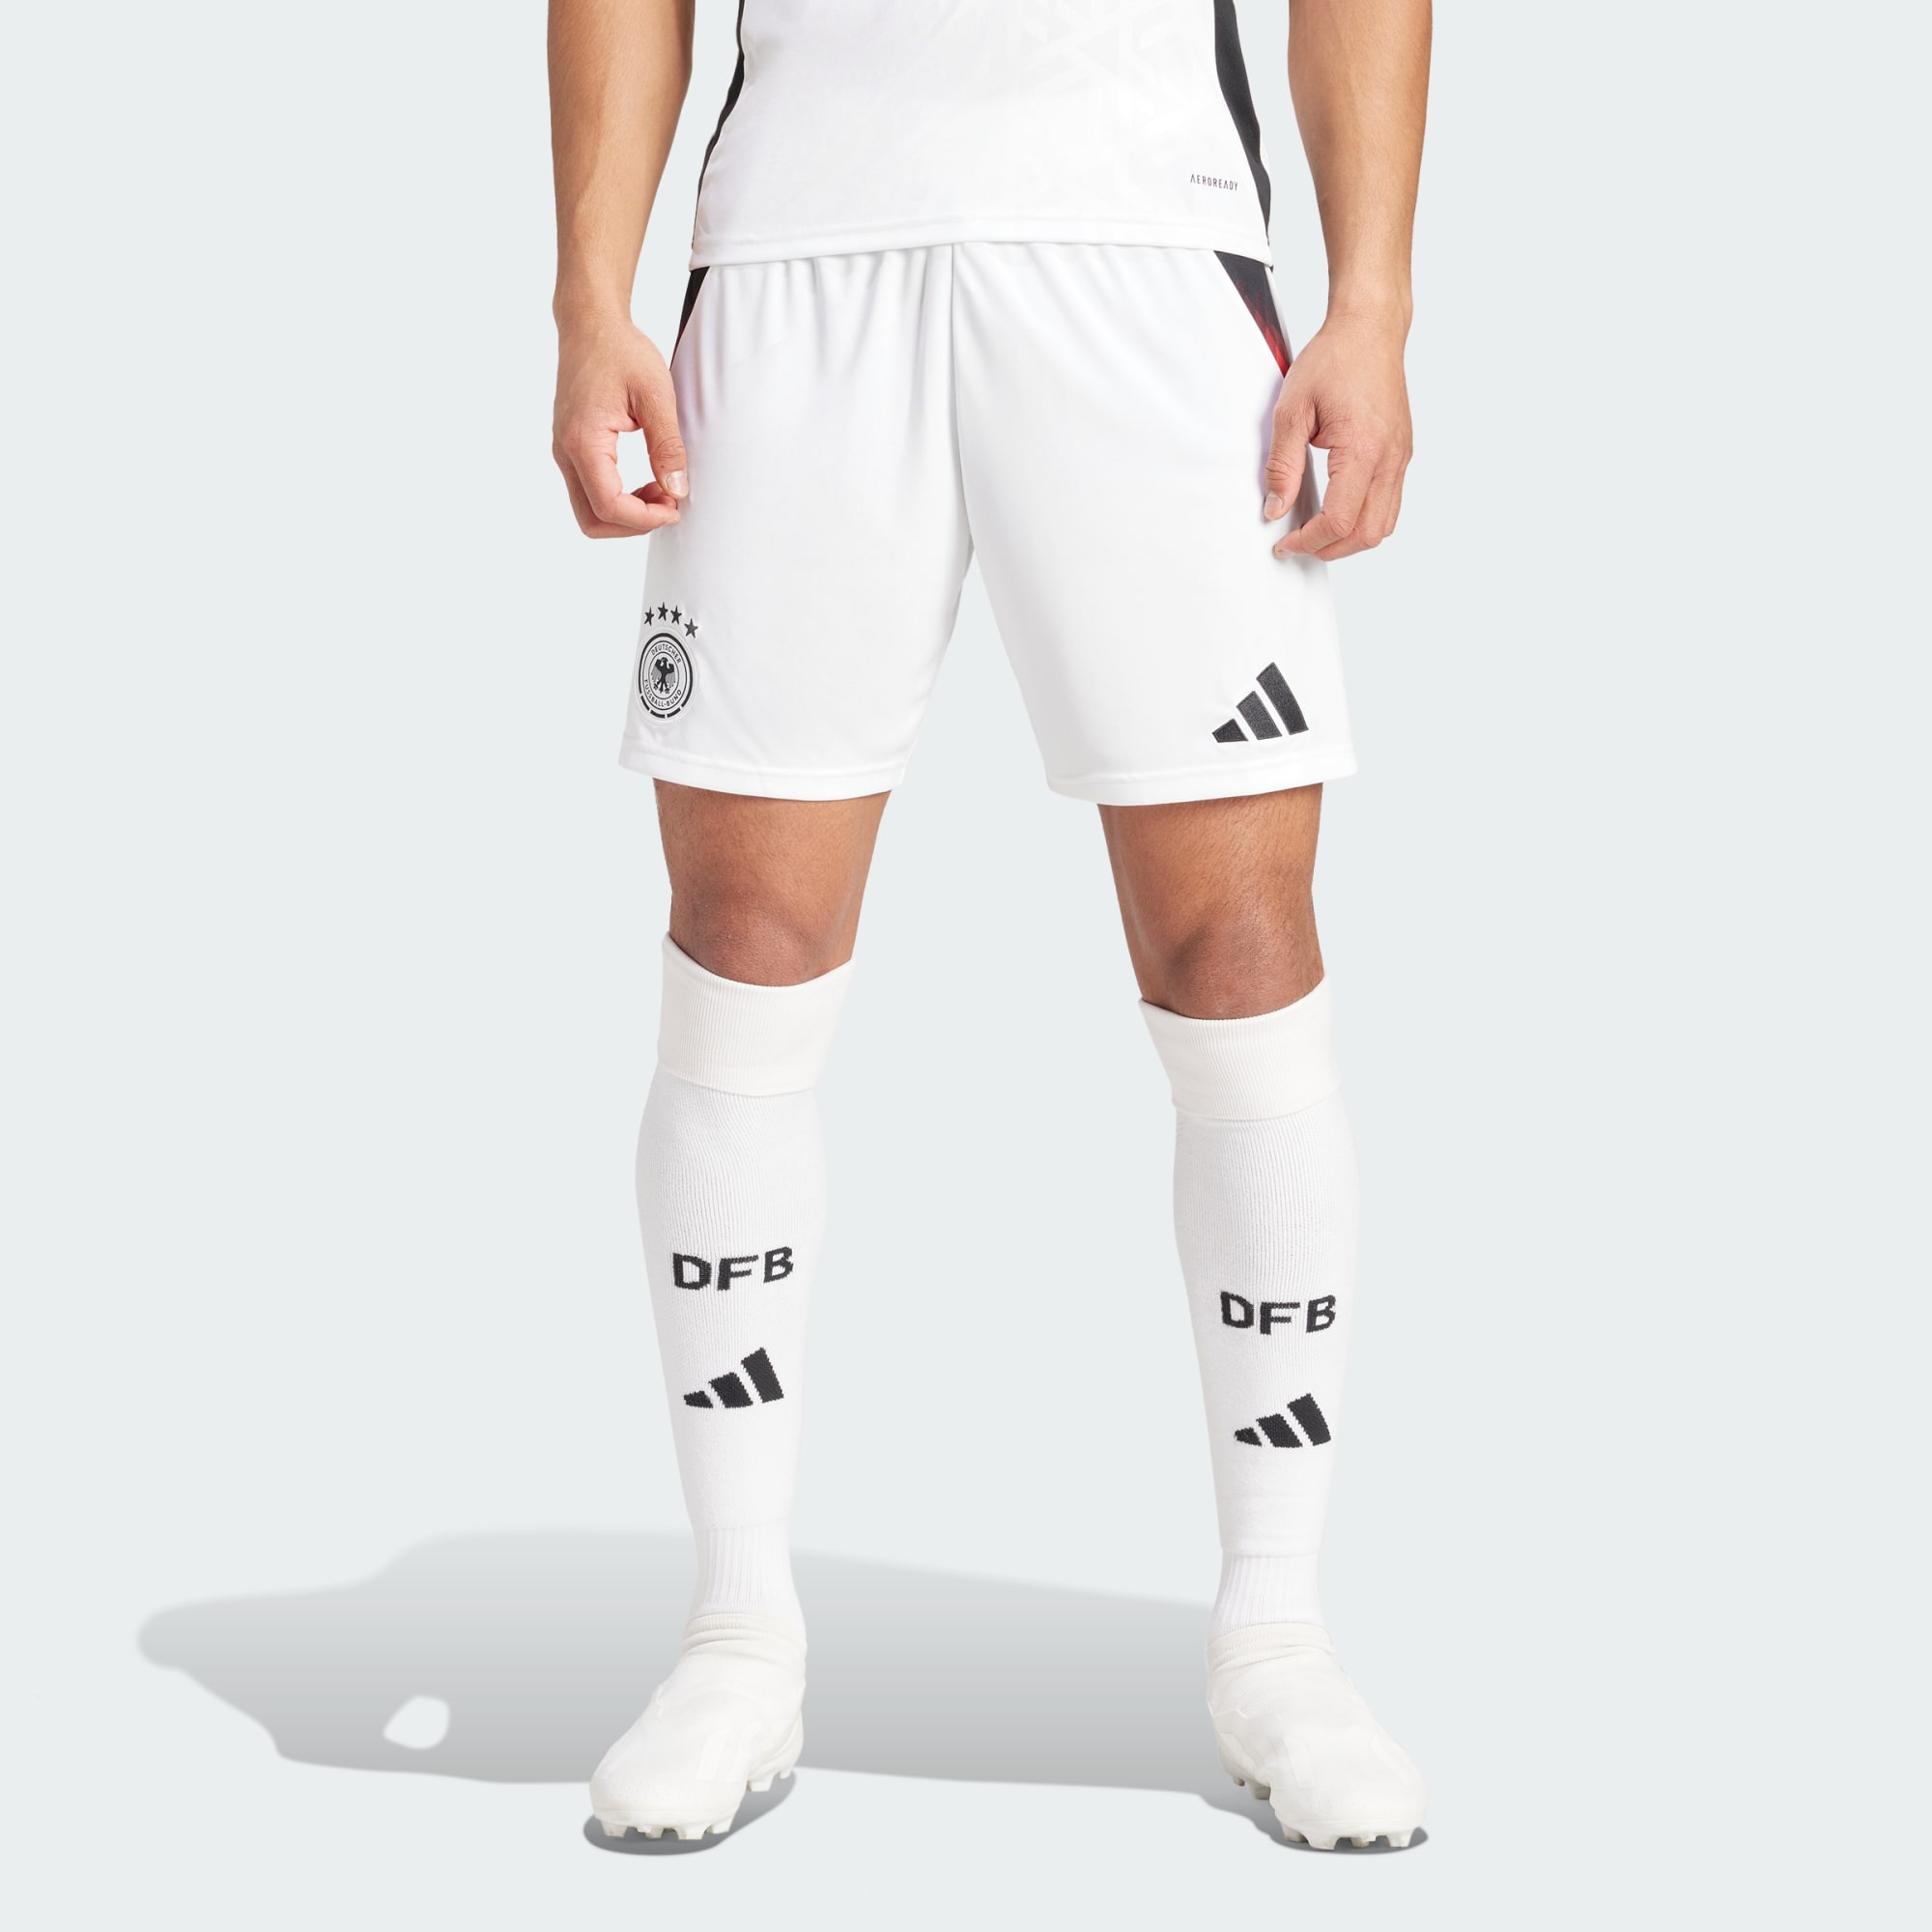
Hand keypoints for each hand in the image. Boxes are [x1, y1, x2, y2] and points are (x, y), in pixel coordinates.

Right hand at [552, 316, 687, 537]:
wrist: (590, 324)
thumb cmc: (619, 350)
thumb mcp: (655, 394)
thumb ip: (667, 445)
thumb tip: (677, 489)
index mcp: (582, 439)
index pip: (608, 505)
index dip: (645, 518)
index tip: (675, 507)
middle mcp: (565, 451)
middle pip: (592, 520)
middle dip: (633, 524)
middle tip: (669, 504)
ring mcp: (565, 452)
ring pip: (588, 511)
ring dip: (627, 514)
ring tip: (661, 491)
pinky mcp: (571, 449)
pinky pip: (590, 491)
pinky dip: (618, 499)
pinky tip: (646, 481)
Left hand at [1264, 314, 1412, 560]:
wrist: (1371, 329)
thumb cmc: (1333, 360)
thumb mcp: (1291, 410)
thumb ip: (1281, 465)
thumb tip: (1274, 509)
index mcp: (1363, 449)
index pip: (1340, 520)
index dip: (1309, 541)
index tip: (1283, 542)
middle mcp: (1390, 458)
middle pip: (1368, 534)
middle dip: (1330, 549)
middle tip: (1297, 543)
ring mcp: (1401, 457)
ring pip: (1384, 525)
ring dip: (1350, 539)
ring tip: (1316, 533)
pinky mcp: (1402, 453)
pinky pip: (1389, 504)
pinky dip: (1364, 519)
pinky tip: (1337, 510)